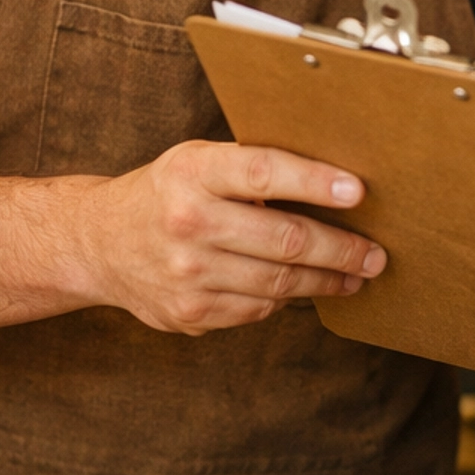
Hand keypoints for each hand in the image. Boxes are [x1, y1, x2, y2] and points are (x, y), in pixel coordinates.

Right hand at [74, 141, 384, 334]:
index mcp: (191, 172)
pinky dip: (286, 298)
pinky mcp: (189, 313)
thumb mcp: (197, 162)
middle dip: (342, 250)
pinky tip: (302, 289)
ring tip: (355, 276)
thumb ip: (251, 169)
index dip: (315, 182)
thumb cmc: (166, 193)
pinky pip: (258, 309)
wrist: (98, 244)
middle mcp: (187, 222)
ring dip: (327, 282)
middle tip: (376, 255)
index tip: (358, 192)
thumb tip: (335, 182)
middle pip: (284, 241)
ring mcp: (187, 274)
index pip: (263, 173)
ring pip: (279, 283)